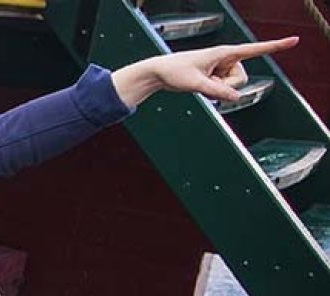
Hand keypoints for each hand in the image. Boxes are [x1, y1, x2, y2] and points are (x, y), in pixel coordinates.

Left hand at [111, 37, 297, 107]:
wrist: (159, 73)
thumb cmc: (174, 72)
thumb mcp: (194, 83)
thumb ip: (215, 90)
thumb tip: (235, 98)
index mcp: (224, 52)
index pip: (254, 49)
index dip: (275, 46)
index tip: (295, 40)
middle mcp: (226, 59)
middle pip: (241, 79)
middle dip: (226, 86)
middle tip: (205, 81)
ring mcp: (222, 68)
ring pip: (234, 86)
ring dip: (219, 89)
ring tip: (201, 82)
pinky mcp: (218, 76)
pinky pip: (225, 90)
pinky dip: (215, 91)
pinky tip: (201, 84)